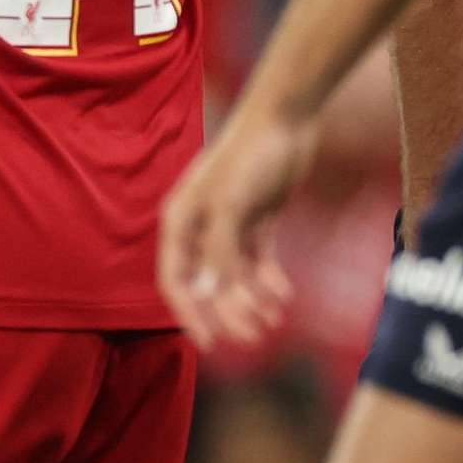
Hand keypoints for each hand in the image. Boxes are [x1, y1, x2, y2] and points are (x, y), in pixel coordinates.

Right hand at [158, 104, 319, 348]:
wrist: (286, 119)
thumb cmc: (251, 157)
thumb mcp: (233, 206)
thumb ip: (221, 252)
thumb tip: (212, 295)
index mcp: (180, 223)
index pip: (176, 280)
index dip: (191, 314)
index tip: (211, 344)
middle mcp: (199, 227)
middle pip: (209, 283)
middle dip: (230, 312)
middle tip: (256, 337)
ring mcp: (228, 224)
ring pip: (235, 275)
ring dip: (251, 300)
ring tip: (274, 321)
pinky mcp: (256, 219)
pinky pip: (257, 260)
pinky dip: (268, 280)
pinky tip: (283, 297)